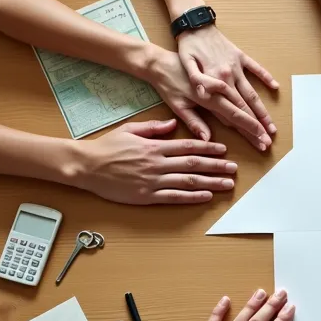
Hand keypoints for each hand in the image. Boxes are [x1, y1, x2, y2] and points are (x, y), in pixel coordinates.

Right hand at [69, 119, 235, 204]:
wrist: (86, 165)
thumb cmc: (106, 147)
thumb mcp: (130, 129)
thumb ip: (153, 127)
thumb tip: (173, 123)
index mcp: (154, 146)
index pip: (188, 146)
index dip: (209, 148)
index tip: (223, 150)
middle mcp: (157, 163)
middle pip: (194, 164)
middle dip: (217, 166)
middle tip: (234, 168)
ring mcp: (153, 180)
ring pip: (188, 181)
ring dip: (211, 182)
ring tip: (227, 183)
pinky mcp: (146, 196)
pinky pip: (174, 197)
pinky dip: (192, 197)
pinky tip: (206, 196)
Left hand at [176, 26, 279, 139]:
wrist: (192, 24)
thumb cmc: (185, 49)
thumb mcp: (183, 71)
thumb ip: (194, 91)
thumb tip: (205, 109)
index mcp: (215, 85)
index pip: (233, 113)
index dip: (246, 130)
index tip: (256, 142)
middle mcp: (229, 77)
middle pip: (246, 108)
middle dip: (257, 127)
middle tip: (267, 142)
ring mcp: (236, 67)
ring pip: (253, 93)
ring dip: (263, 111)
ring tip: (272, 126)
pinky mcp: (239, 56)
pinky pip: (256, 68)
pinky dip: (266, 77)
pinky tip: (275, 87)